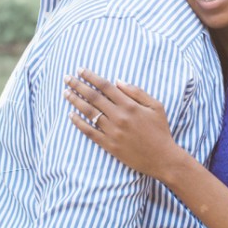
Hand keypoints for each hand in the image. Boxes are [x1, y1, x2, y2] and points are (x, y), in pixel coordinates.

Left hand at [64, 68, 181, 179]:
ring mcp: (112, 131)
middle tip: (66, 78)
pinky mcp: (109, 145)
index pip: (105, 86)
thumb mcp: (156, 106)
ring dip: (75, 101)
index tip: (80, 70)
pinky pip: (90, 132)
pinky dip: (79, 123)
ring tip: (65, 93)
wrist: (162, 158)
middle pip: (94, 97)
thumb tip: (118, 81)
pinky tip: (71, 115)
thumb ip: (137, 92)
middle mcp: (119, 117)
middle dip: (78, 85)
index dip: (91, 76)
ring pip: (89, 113)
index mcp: (130, 105)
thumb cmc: (160, 130)